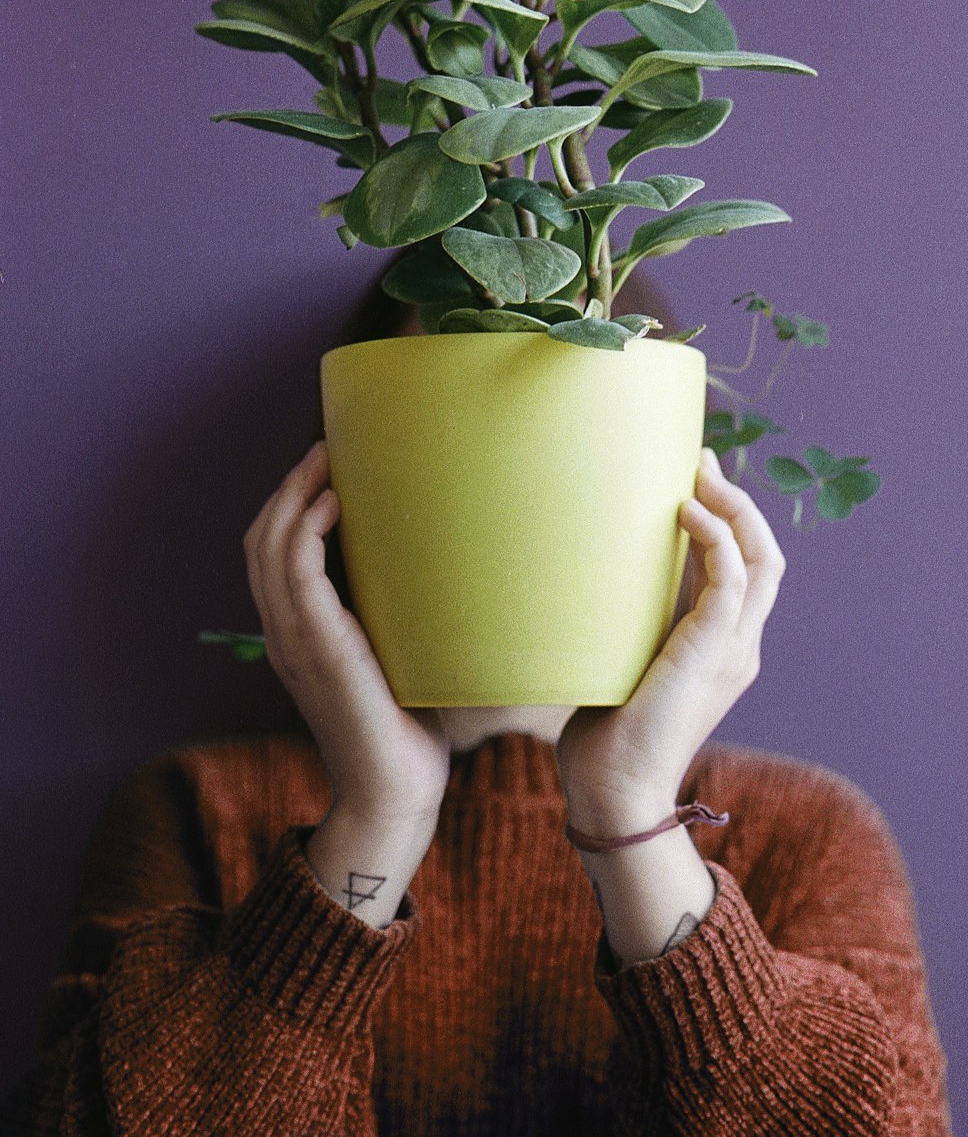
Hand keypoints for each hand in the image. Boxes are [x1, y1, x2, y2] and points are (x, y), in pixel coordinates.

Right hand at [243, 441, 452, 824]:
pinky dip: (307, 528)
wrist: (396, 792)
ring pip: (269, 545)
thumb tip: (436, 566)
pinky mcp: (318, 649)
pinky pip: (294, 572)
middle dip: (288, 485)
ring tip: (328, 459)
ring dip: (294, 493)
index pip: (270, 553)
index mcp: (296, 635)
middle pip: (260, 538)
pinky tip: (337, 501)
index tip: (326, 464)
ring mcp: (294, 641)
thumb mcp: (394, 656)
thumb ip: (392, 615)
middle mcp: (284, 634)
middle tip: (328, 447)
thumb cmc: (405, 730)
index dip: (287, 503)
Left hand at [556, 447, 785, 834]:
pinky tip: (684, 511)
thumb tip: (605, 570)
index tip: (694, 478)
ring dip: (734, 507)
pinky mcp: (715, 652)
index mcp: (723, 646)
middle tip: (700, 460)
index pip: (746, 568)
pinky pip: (732, 577)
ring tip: (698, 473)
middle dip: (739, 501)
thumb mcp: (627, 656)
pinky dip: (715, 536)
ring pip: (762, 558)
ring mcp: (734, 649)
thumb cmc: (607, 727)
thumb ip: (636, 618)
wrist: (614, 786)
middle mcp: (741, 645)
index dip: (729, 518)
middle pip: (766, 555)